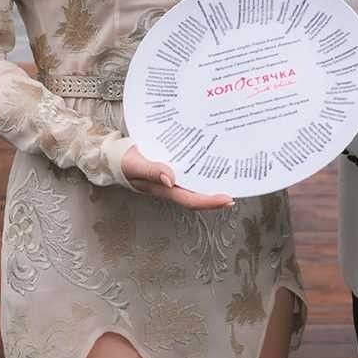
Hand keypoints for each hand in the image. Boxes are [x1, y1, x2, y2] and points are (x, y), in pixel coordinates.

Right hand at [120, 145, 234, 209]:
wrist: (115, 156)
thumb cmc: (124, 161)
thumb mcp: (135, 164)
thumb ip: (151, 170)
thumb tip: (171, 179)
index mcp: (164, 188)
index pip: (190, 199)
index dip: (209, 202)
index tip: (228, 199)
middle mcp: (172, 185)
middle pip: (199, 194)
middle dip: (218, 194)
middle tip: (242, 185)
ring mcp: (173, 178)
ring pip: (197, 184)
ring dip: (214, 181)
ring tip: (234, 173)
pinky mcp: (173, 168)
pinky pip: (191, 171)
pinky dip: (204, 168)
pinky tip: (215, 159)